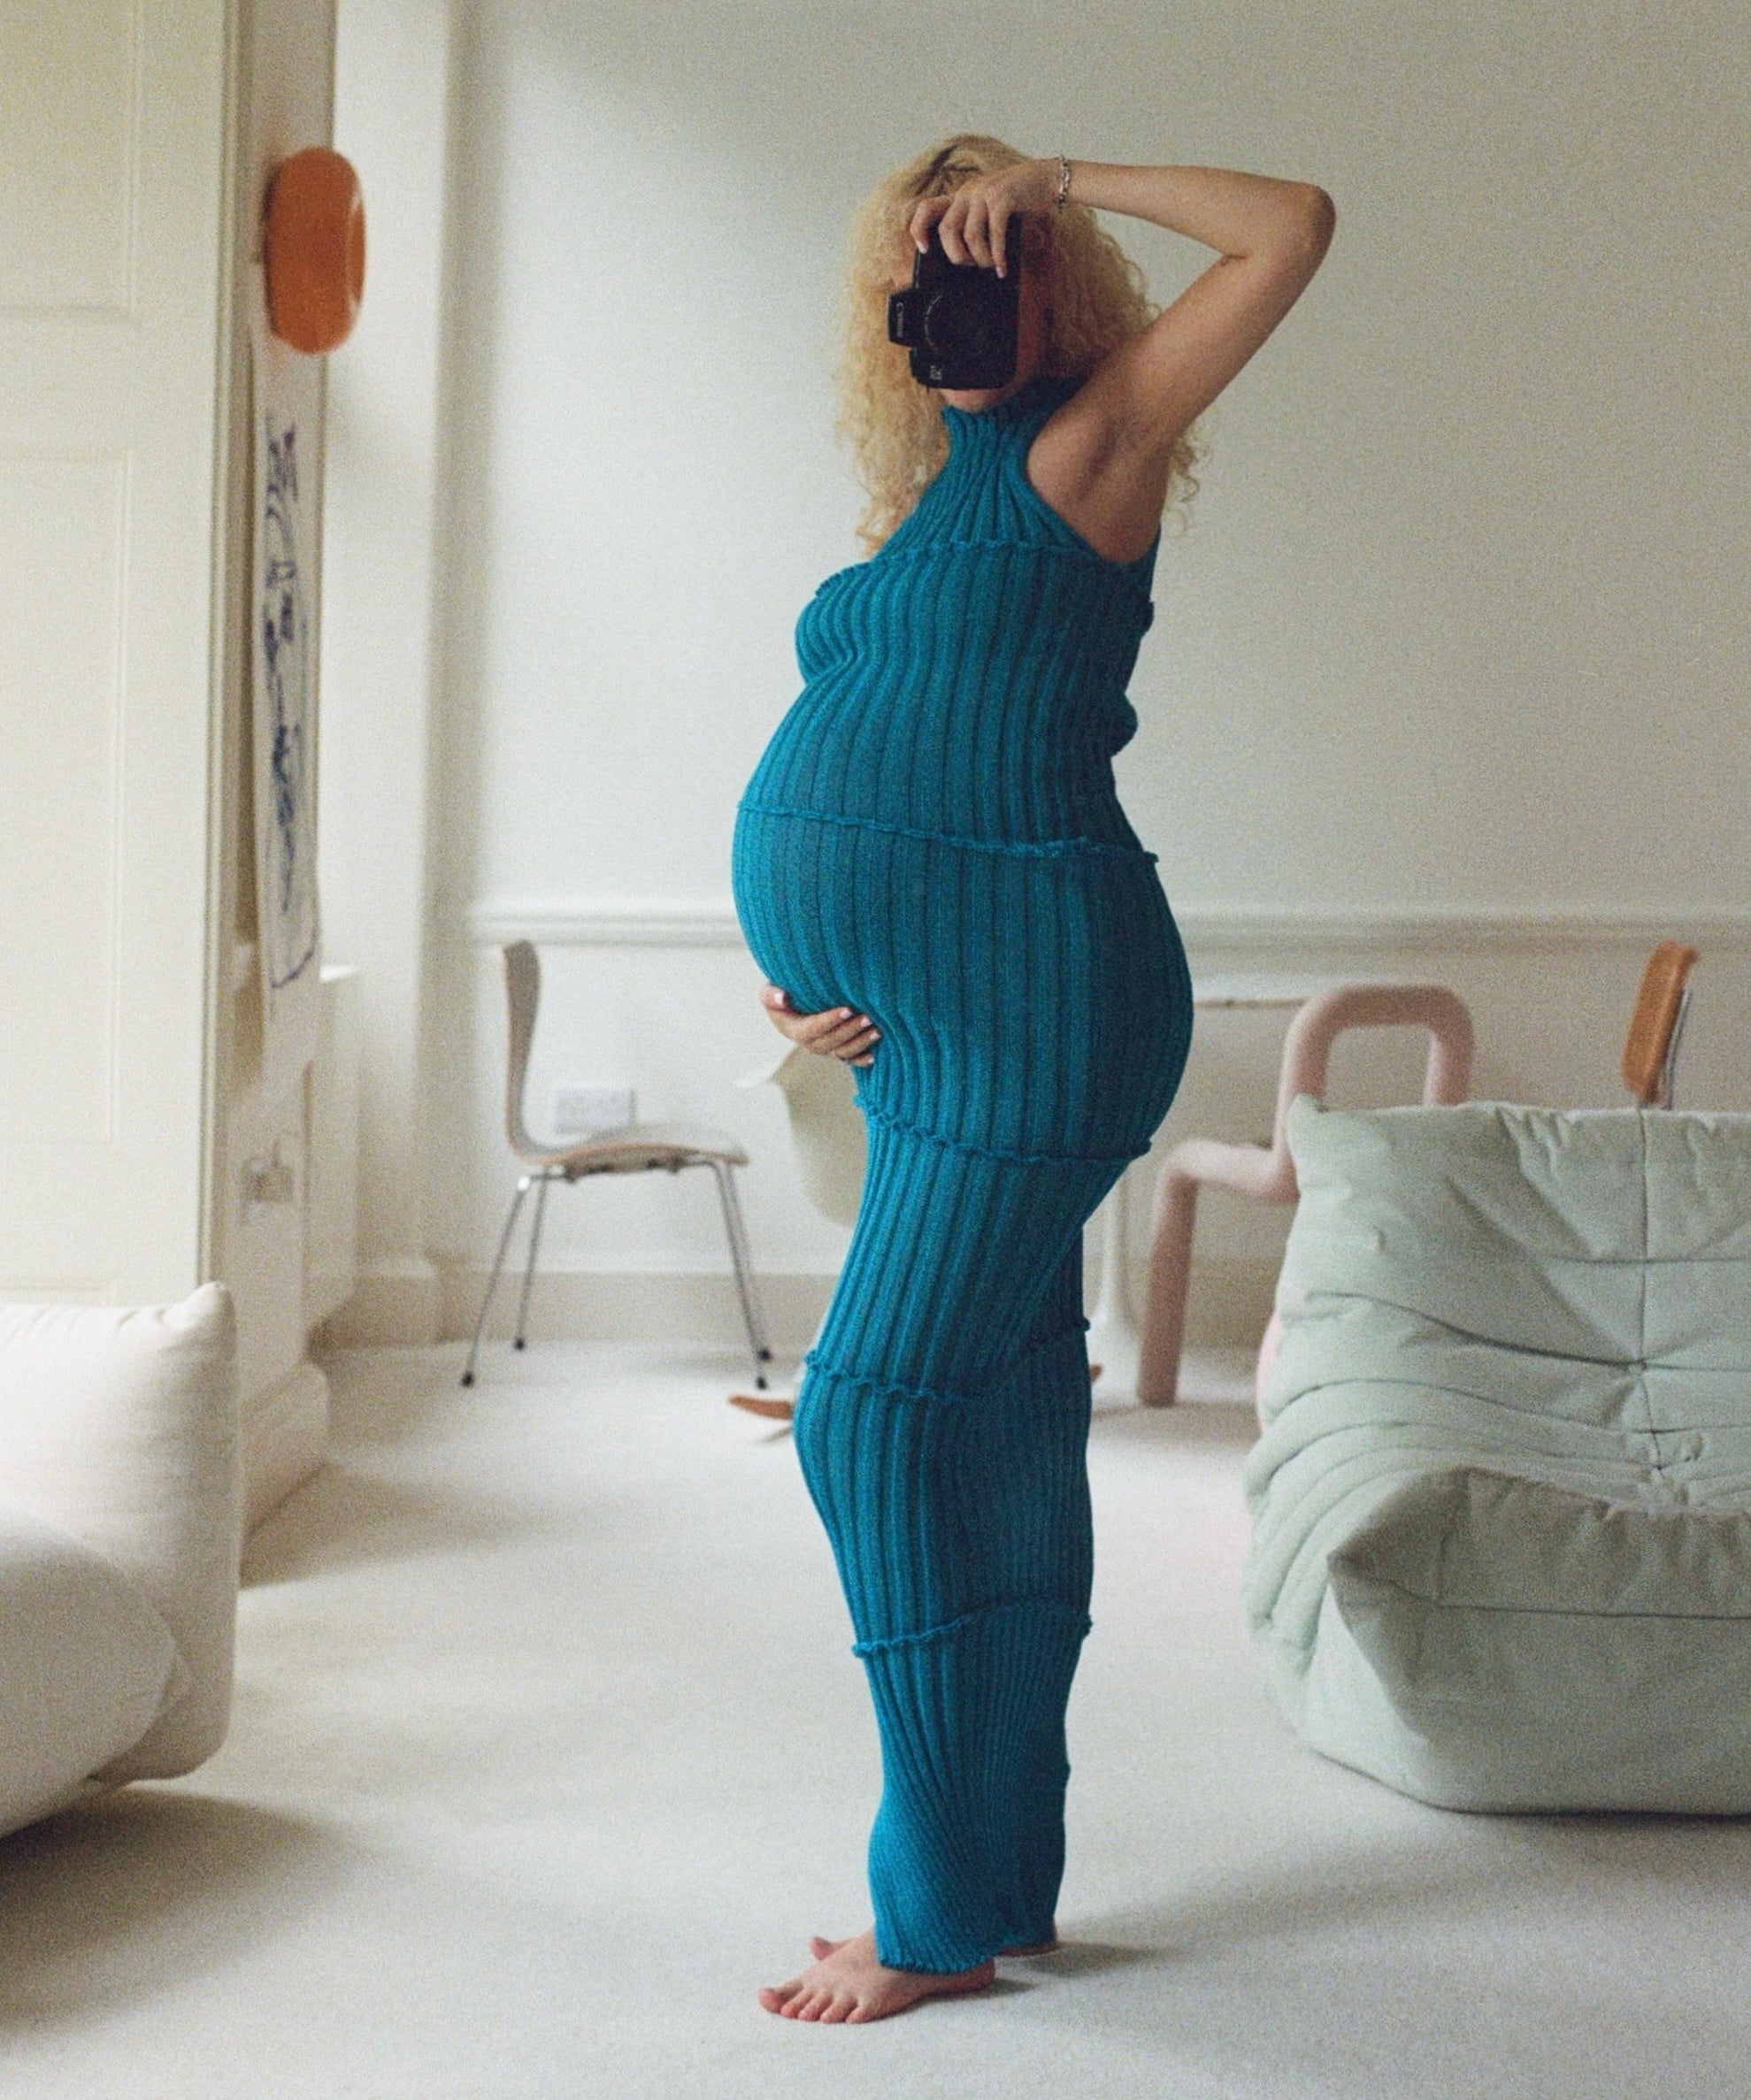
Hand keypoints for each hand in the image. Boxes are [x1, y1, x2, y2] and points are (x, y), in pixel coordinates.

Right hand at [760, 984, 880, 1065]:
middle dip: (849, 1032)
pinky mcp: (835, 1050)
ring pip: (842, 1052)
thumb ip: (771, 995)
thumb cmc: (781, 994)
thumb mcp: (768, 992)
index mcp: (793, 1029)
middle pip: (829, 1043)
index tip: (847, 1009)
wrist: (791, 1004)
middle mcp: (809, 1043)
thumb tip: (783, 997)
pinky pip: (848, 1059)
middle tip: (868, 1017)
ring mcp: (824, 1049)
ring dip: (860, 1044)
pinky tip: (874, 1056)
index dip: (829, 1021)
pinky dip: (860, 1060)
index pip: (811, 1029)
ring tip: (877, 1031)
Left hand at [908, 159, 1058, 273]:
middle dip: (958, 256)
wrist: (1047, 179)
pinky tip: (1002, 268)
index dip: (919, 229)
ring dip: (981, 259)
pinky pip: (994, 234)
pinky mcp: (1002, 197)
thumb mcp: (991, 210)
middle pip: (947, 230)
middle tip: (972, 266)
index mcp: (961, 196)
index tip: (923, 249)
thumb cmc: (1019, 202)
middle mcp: (968, 191)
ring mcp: (984, 193)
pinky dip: (998, 256)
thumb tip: (966, 259)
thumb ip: (976, 225)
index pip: (927, 208)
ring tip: (992, 266)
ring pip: (971, 236)